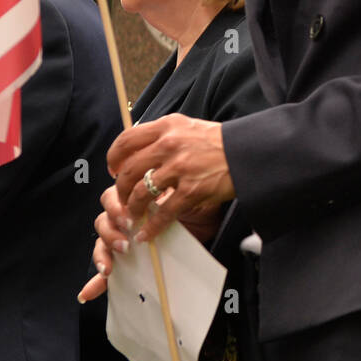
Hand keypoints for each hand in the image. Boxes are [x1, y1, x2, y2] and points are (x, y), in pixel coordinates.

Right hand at [77, 183, 227, 301]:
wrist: (208, 227)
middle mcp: (126, 218)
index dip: (115, 208)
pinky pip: (106, 272)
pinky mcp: (126, 261)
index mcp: (136, 198)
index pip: (112, 198)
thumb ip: (165, 204)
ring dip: (103, 254)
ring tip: (111, 267)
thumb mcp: (181, 203)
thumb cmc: (195, 211)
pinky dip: (96, 283)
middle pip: (103, 220)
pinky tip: (88, 293)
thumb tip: (157, 206)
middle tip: (125, 244)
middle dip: (110, 232)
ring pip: (101, 242)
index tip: (128, 220)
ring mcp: (125, 239)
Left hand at [106, 114, 234, 241]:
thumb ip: (164, 135)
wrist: (247, 152)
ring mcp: (179, 168)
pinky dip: (151, 227)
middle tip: (121, 199)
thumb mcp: (187, 127)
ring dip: (132, 209)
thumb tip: (139, 150)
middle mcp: (169, 144)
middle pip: (128, 170)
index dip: (114, 158)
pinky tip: (146, 234)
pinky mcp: (191, 190)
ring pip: (140, 192)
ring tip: (132, 217)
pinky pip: (162, 212)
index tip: (114, 169)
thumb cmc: (218, 142)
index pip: (126, 140)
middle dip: (120, 189)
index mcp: (167, 126)